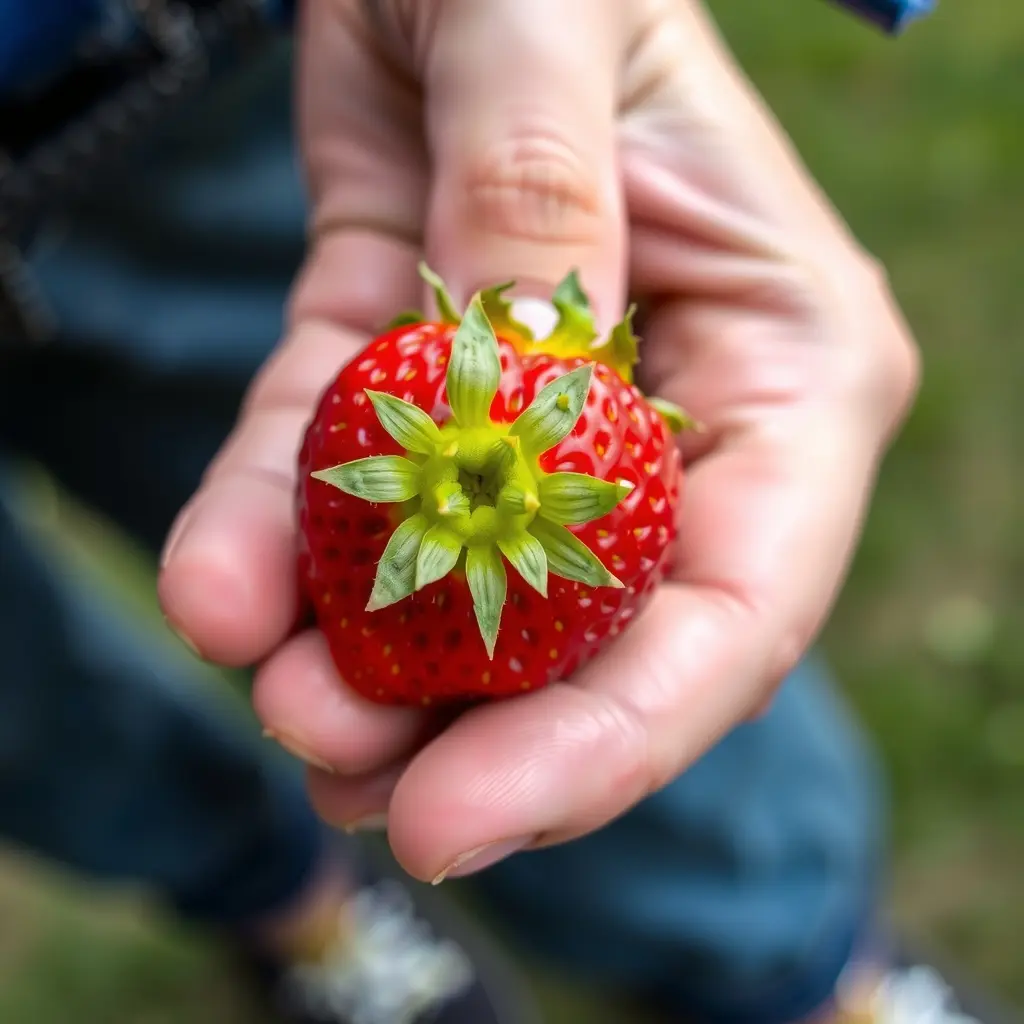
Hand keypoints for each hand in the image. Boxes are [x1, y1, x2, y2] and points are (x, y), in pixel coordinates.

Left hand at [158, 0, 918, 882]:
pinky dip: (272, 535)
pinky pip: (340, 473)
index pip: (732, 602)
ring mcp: (541, 413)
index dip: (612, 734)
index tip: (461, 819)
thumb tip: (524, 374)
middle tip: (348, 787)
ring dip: (363, 664)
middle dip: (478, 732)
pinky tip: (215, 590)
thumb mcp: (555, 25)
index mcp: (784, 365)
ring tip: (280, 708)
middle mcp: (679, 418)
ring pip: (459, 582)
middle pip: (598, 634)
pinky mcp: (413, 373)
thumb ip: (542, 193)